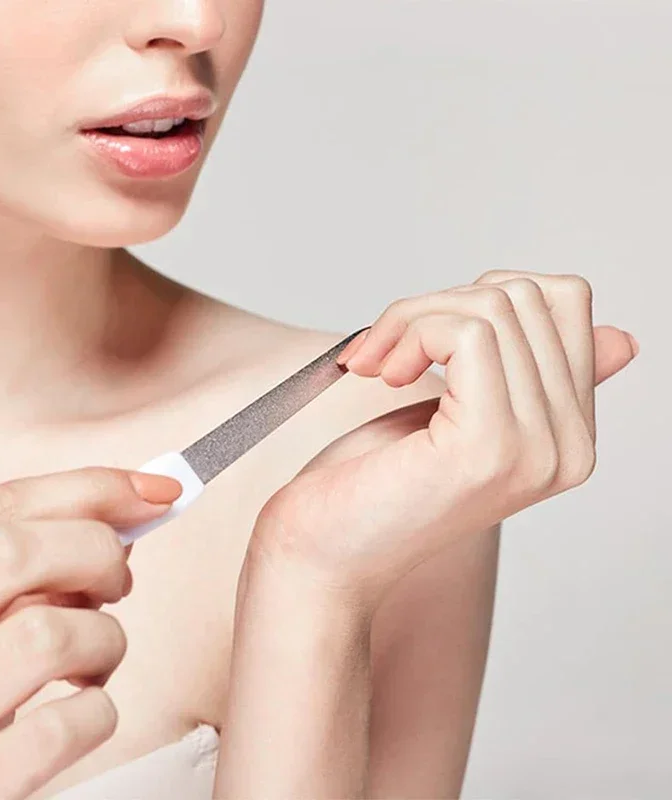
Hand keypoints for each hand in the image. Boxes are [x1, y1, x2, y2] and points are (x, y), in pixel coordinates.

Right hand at [0, 467, 180, 799]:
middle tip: (116, 583)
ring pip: (48, 635)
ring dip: (104, 640)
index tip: (155, 487)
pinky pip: (62, 726)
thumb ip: (11, 574)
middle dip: (97, 551)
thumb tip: (119, 519)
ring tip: (94, 662)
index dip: (89, 489)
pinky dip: (97, 712)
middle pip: (14, 552)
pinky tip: (78, 715)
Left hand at [251, 270, 637, 610]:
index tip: (423, 335)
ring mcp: (535, 449)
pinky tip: (381, 374)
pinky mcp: (489, 445)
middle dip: (437, 304)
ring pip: (493, 306)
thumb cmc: (371, 488)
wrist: (322, 559)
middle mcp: (567, 448)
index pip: (566, 305)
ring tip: (378, 365)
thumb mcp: (457, 415)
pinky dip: (409, 332)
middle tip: (385, 350)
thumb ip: (523, 376)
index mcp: (566, 437)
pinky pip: (467, 332)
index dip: (479, 297)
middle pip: (528, 296)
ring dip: (412, 319)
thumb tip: (621, 336)